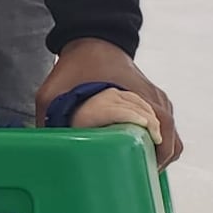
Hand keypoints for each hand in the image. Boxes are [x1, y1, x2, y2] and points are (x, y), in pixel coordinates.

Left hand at [36, 39, 181, 166]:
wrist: (94, 35)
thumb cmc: (78, 63)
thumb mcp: (55, 89)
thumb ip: (47, 116)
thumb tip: (42, 147)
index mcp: (140, 100)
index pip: (164, 138)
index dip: (157, 160)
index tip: (140, 175)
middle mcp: (156, 101)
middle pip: (171, 143)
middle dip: (156, 163)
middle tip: (133, 176)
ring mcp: (157, 101)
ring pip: (169, 137)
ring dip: (157, 154)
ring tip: (133, 168)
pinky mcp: (152, 100)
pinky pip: (162, 128)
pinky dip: (155, 142)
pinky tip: (134, 152)